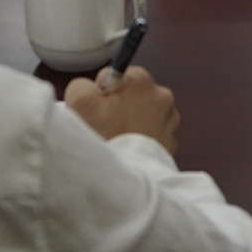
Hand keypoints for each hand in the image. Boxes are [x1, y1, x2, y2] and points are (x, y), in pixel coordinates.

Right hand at [64, 64, 180, 155]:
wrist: (130, 176)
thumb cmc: (105, 135)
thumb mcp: (79, 101)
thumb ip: (81, 85)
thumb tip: (91, 89)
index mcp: (140, 79)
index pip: (116, 75)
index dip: (102, 92)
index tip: (98, 108)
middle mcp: (161, 94)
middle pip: (131, 94)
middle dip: (118, 106)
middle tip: (105, 126)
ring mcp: (170, 119)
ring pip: (143, 113)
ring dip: (132, 122)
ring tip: (118, 139)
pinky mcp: (172, 141)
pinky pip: (152, 132)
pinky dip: (141, 137)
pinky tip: (129, 148)